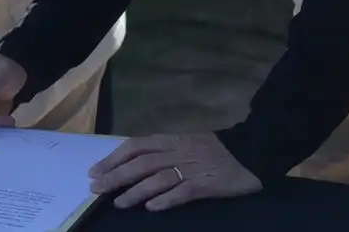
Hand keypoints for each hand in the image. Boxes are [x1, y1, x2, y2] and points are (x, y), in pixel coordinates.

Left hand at [89, 133, 261, 210]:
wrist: (254, 150)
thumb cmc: (217, 150)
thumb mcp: (187, 144)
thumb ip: (164, 153)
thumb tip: (132, 166)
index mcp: (173, 140)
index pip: (137, 145)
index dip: (114, 158)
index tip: (94, 171)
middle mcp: (180, 151)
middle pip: (142, 162)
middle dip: (116, 175)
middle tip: (96, 189)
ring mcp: (194, 167)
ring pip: (159, 177)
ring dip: (136, 190)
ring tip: (118, 203)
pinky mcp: (209, 183)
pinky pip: (185, 191)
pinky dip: (167, 199)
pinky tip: (153, 208)